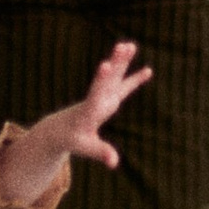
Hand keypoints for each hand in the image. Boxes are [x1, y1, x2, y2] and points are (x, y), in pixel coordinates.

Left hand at [43, 41, 151, 170]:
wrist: (60, 129)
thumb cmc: (72, 139)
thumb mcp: (85, 148)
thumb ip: (100, 153)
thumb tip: (114, 162)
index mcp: (90, 109)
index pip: (96, 92)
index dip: (101, 79)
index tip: (105, 64)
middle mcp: (97, 98)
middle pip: (107, 78)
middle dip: (115, 63)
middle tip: (123, 46)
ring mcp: (103, 96)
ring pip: (114, 76)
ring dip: (122, 61)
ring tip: (129, 45)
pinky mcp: (108, 98)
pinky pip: (124, 86)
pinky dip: (135, 79)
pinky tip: (149, 70)